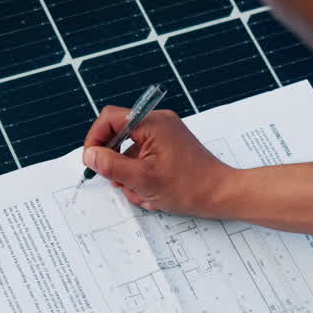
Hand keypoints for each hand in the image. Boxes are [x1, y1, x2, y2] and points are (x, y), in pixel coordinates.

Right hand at [82, 107, 234, 215]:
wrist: (222, 194)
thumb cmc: (190, 187)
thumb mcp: (142, 179)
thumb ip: (111, 165)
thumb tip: (90, 155)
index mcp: (152, 123)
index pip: (110, 119)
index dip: (96, 139)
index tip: (92, 160)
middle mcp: (158, 123)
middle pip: (120, 136)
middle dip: (117, 164)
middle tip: (122, 184)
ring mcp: (165, 135)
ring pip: (131, 152)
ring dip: (130, 175)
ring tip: (144, 194)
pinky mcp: (169, 147)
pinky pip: (144, 158)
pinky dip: (142, 176)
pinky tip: (153, 194)